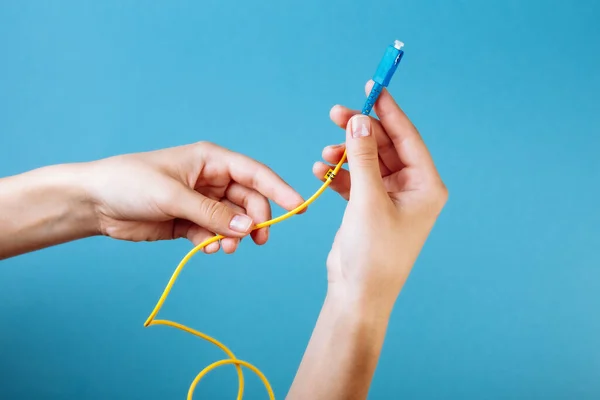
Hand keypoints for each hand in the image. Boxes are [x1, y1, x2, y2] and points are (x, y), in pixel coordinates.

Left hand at [85, 141, 303, 253]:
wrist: (94, 202)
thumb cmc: (130, 183)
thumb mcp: (173, 195)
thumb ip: (213, 213)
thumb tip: (249, 226)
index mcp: (210, 160)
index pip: (254, 173)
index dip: (279, 189)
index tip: (298, 208)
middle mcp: (210, 180)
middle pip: (248, 201)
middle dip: (254, 221)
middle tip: (255, 241)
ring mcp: (201, 202)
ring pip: (233, 220)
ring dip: (234, 236)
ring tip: (223, 249)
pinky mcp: (189, 222)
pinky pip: (214, 234)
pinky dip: (214, 243)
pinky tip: (205, 249)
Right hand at [313, 82, 447, 312]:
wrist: (357, 294)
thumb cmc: (373, 253)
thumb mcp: (367, 200)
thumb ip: (362, 157)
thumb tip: (359, 119)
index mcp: (425, 186)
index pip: (407, 137)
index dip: (389, 110)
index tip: (373, 87)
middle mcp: (411, 189)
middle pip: (384, 145)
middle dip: (359, 131)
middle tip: (334, 114)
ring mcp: (389, 198)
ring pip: (367, 161)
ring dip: (345, 153)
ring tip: (324, 155)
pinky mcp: (368, 207)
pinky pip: (354, 179)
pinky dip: (338, 173)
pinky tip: (321, 170)